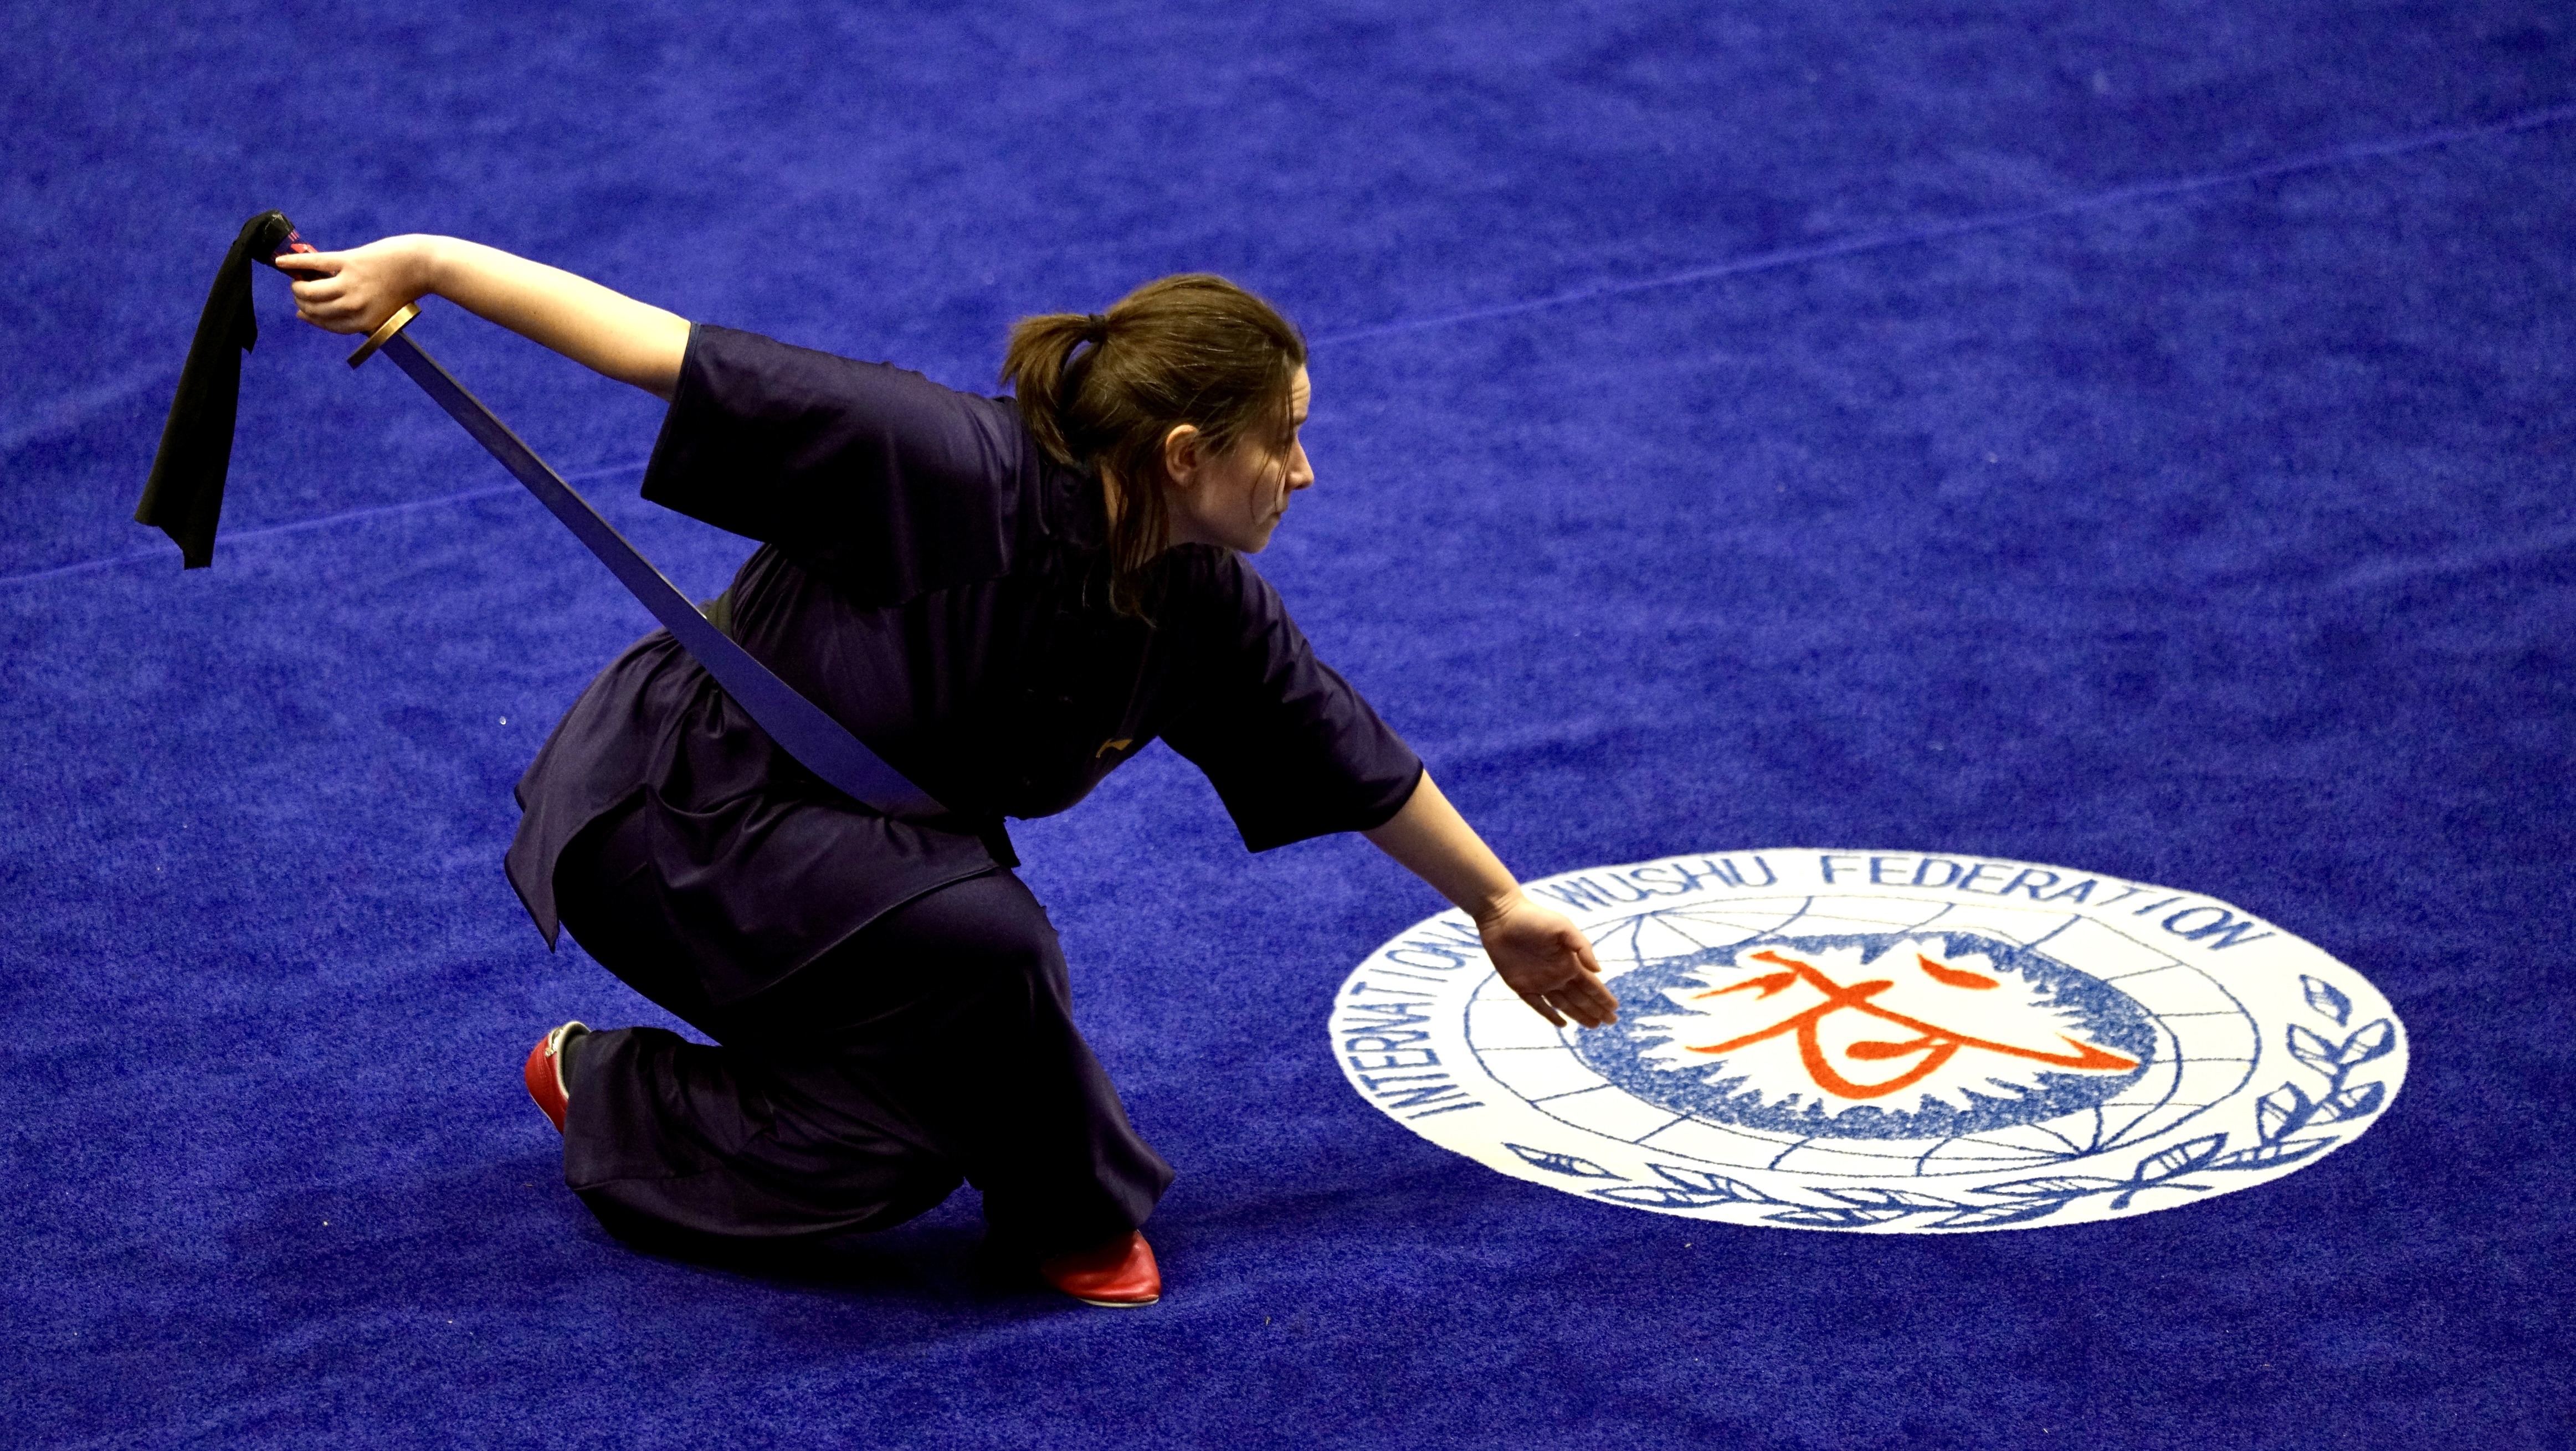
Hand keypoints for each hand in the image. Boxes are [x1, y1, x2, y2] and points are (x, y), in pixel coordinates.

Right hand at [273, 235, 440, 335]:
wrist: (424, 265)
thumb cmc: (406, 287)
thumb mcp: (386, 310)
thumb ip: (361, 314)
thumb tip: (332, 311)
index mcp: (364, 322)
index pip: (328, 324)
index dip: (312, 318)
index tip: (303, 313)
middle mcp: (355, 307)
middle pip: (315, 309)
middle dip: (302, 301)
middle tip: (299, 292)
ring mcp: (351, 284)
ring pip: (310, 290)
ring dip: (298, 285)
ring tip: (296, 280)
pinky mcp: (349, 261)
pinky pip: (314, 263)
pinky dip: (295, 262)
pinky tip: (280, 262)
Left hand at [1479, 895, 1617, 1027]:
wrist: (1502, 916)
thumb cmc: (1535, 918)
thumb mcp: (1563, 928)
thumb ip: (1582, 947)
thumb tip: (1599, 970)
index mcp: (1570, 962)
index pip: (1591, 985)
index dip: (1603, 997)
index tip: (1614, 1009)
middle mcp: (1558, 975)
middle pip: (1581, 998)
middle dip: (1596, 1010)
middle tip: (1611, 1022)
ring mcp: (1540, 982)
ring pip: (1564, 1005)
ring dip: (1579, 1015)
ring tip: (1594, 1026)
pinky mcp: (1522, 986)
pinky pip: (1539, 1005)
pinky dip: (1551, 1015)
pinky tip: (1563, 1024)